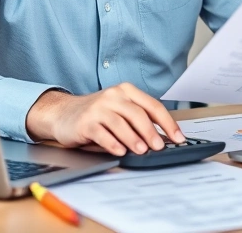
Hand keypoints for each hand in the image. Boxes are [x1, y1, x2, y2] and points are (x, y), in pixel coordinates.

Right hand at [26, 83, 185, 155]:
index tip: (178, 137)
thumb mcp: (119, 110)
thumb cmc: (97, 114)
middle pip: (138, 114)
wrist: (63, 113)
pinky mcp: (85, 122)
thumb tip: (162, 138)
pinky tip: (120, 151)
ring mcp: (98, 108)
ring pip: (120, 123)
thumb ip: (138, 119)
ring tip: (142, 150)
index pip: (153, 106)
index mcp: (126, 91)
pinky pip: (102, 133)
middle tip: (159, 146)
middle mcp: (113, 96)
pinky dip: (113, 143)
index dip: (168, 123)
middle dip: (151, 132)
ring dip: (133, 139)